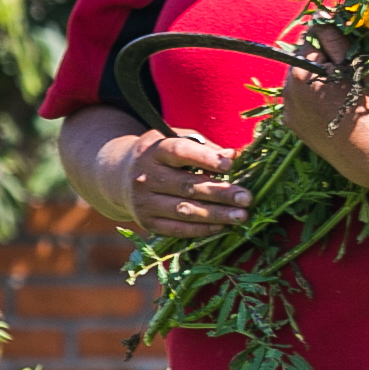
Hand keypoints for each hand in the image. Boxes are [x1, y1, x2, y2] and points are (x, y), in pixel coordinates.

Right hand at [124, 130, 249, 237]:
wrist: (120, 176)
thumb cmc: (161, 155)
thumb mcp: (176, 140)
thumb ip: (204, 147)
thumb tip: (234, 155)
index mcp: (153, 150)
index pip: (180, 152)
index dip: (205, 158)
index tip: (231, 164)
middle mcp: (145, 177)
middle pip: (187, 185)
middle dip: (220, 192)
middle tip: (247, 198)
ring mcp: (144, 202)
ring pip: (184, 210)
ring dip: (216, 214)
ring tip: (241, 216)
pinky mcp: (146, 222)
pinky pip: (177, 229)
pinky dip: (201, 229)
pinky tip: (222, 227)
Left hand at [281, 26, 368, 191]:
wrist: (364, 155)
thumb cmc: (363, 109)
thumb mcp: (354, 68)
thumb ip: (334, 40)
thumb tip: (319, 16)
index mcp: (301, 74)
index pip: (308, 40)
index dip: (328, 44)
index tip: (343, 56)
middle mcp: (286, 91)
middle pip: (299, 59)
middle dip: (318, 60)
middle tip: (342, 74)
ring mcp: (286, 109)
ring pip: (297, 79)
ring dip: (313, 77)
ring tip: (336, 91)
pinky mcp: (291, 123)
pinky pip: (297, 99)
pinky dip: (310, 96)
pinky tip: (328, 105)